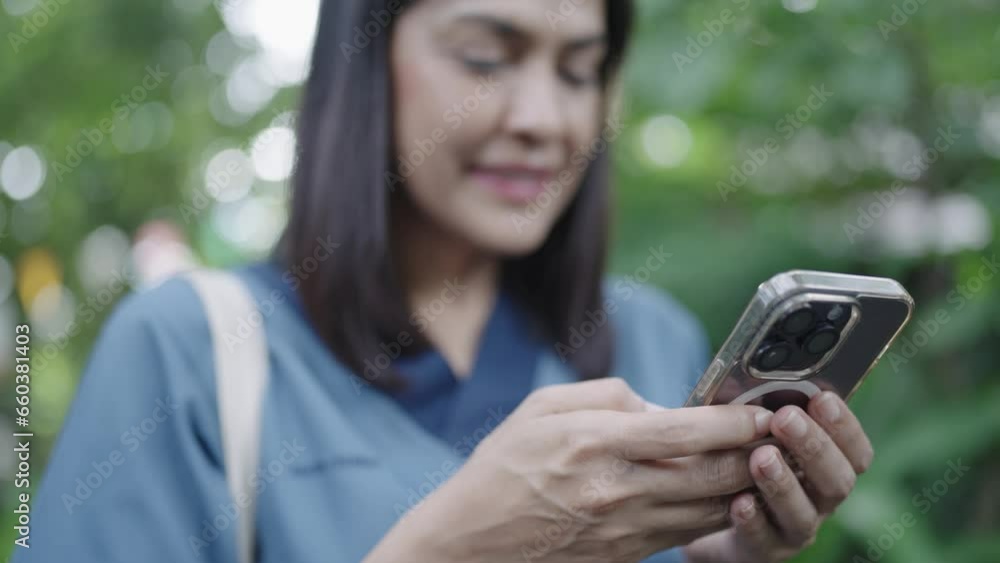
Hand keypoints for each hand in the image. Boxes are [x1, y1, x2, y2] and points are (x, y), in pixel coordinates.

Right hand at [366, 378, 774, 562]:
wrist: (469, 544)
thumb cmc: (501, 467)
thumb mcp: (539, 407)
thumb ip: (604, 396)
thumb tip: (656, 406)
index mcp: (595, 444)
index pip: (685, 432)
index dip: (734, 422)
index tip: (762, 410)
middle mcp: (617, 490)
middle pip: (711, 474)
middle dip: (758, 454)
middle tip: (786, 434)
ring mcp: (624, 529)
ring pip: (709, 509)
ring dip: (747, 486)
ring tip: (772, 463)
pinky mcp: (626, 555)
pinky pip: (687, 533)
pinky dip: (717, 513)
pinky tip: (730, 494)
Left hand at [685, 392, 873, 562]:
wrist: (710, 513)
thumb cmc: (739, 458)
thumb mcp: (755, 432)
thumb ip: (763, 411)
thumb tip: (756, 374)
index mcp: (827, 467)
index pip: (855, 451)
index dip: (845, 426)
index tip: (823, 398)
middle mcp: (819, 500)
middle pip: (837, 481)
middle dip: (814, 447)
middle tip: (786, 419)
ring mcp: (794, 528)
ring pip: (803, 513)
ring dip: (784, 483)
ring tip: (761, 457)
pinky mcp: (764, 551)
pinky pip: (763, 539)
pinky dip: (753, 520)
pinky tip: (739, 502)